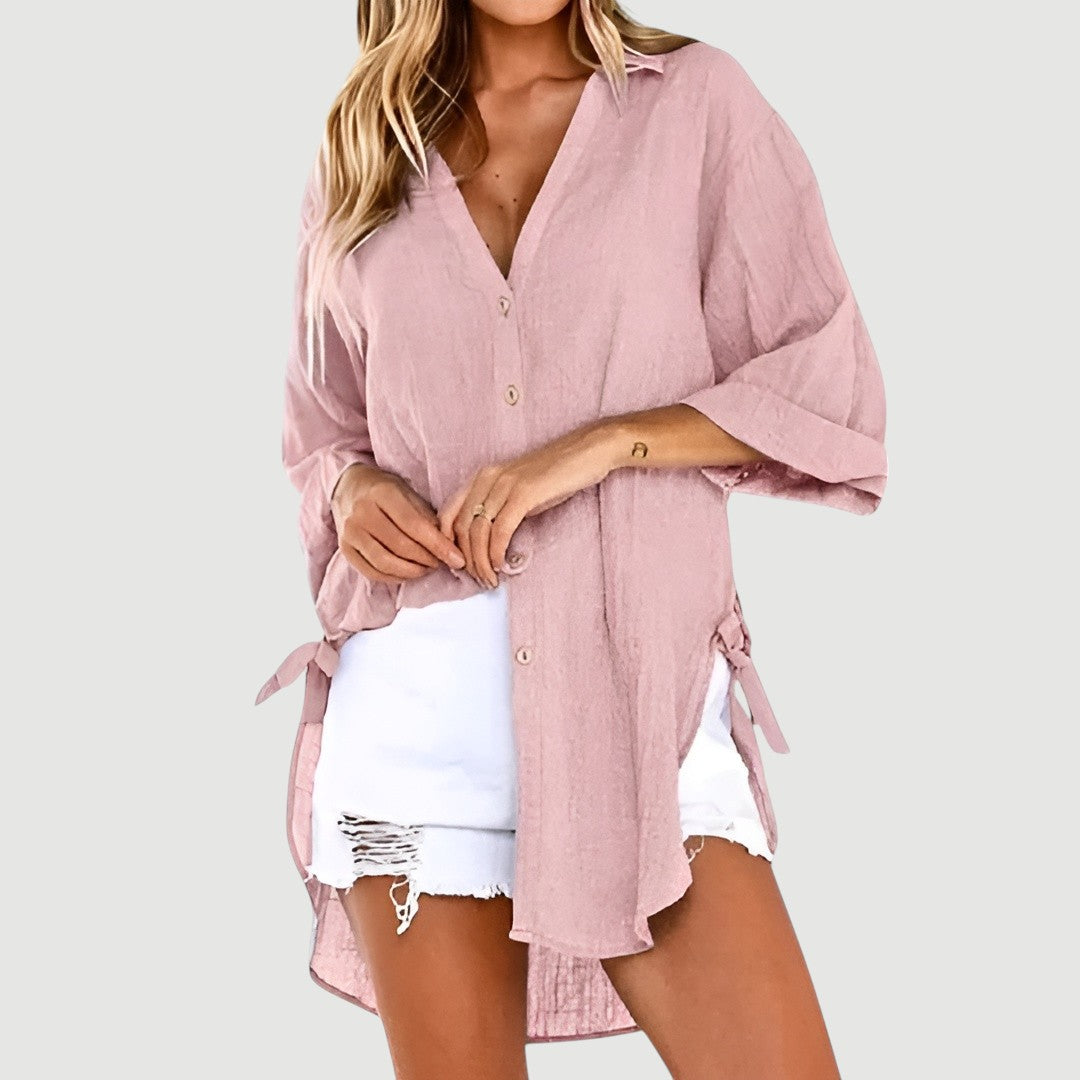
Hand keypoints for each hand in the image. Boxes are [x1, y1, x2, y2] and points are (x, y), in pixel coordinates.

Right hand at [331, 463, 466, 583]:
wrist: (349, 487)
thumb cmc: (386, 490)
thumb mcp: (408, 493)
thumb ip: (426, 517)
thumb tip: (449, 546)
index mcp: (382, 493)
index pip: (415, 526)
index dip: (439, 546)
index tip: (457, 560)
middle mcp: (362, 513)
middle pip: (401, 547)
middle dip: (427, 560)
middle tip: (442, 563)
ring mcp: (350, 532)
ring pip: (386, 563)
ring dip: (412, 571)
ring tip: (427, 568)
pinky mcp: (345, 549)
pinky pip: (372, 572)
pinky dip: (394, 578)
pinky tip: (408, 573)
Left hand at [437, 422, 617, 587]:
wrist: (587, 452)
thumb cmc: (556, 475)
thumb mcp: (518, 490)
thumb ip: (498, 508)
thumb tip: (485, 541)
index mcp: (482, 476)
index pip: (447, 514)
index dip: (447, 544)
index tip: (459, 565)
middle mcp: (487, 478)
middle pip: (460, 527)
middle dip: (466, 560)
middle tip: (478, 579)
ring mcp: (504, 484)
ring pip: (478, 532)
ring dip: (481, 562)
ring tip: (490, 580)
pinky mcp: (524, 493)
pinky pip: (500, 530)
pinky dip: (496, 553)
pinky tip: (500, 566)